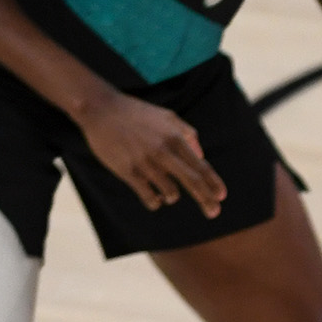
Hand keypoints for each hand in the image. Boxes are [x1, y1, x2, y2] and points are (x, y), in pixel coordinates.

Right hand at [78, 90, 226, 215]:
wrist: (100, 108)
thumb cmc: (136, 113)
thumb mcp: (166, 116)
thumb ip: (188, 134)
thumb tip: (201, 156)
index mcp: (174, 137)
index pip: (200, 166)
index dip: (213, 183)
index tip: (221, 196)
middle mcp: (163, 151)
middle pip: (192, 182)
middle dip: (206, 200)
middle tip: (214, 212)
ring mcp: (145, 163)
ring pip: (171, 194)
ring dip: (171, 196)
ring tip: (166, 192)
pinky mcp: (128, 172)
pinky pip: (149, 198)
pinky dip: (155, 202)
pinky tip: (153, 197)